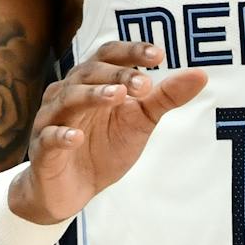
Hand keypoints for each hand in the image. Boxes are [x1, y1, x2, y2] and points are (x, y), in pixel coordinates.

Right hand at [11, 40, 206, 223]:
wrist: (72, 192)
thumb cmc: (104, 148)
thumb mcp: (140, 121)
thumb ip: (165, 97)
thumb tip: (201, 75)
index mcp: (92, 82)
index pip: (108, 55)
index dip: (131, 52)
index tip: (159, 55)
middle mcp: (68, 93)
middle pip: (88, 73)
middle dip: (117, 75)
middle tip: (144, 84)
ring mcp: (52, 120)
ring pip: (68, 99)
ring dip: (92, 96)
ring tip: (117, 97)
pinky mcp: (43, 151)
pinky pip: (49, 138)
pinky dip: (61, 135)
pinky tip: (77, 138)